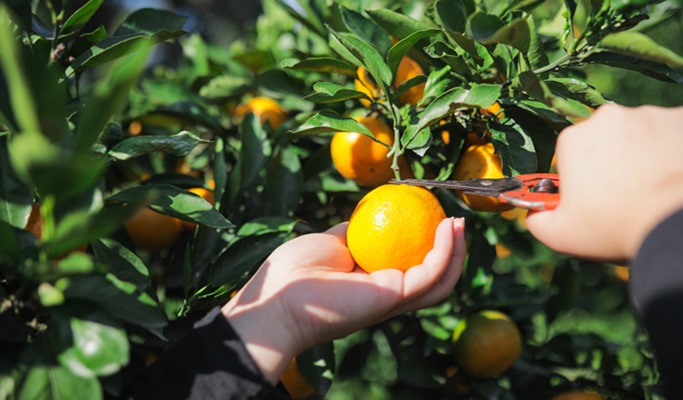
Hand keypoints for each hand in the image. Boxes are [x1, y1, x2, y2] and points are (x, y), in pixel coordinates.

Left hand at [221, 217, 465, 382]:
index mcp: (373, 283)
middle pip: (433, 279)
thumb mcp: (331, 241)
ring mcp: (392, 299)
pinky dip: (445, 251)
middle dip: (452, 252)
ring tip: (461, 223)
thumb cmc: (295, 270)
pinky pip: (430, 274)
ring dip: (457, 253)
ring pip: (440, 282)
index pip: (411, 268)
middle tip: (457, 221)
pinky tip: (449, 227)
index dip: (428, 246)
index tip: (434, 215)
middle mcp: (386, 295)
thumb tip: (367, 214)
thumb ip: (353, 232)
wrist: (278, 295)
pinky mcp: (393, 297)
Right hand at [526, 104, 682, 261]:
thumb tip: (533, 210)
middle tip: (627, 195)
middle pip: (608, 139)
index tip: (598, 199)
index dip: (583, 178)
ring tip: (654, 189)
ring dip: (646, 156)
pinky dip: (673, 152)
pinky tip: (674, 178)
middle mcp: (609, 117)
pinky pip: (673, 134)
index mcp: (573, 139)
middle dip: (615, 161)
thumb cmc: (615, 228)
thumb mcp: (559, 235)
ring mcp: (651, 115)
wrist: (677, 224)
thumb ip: (536, 218)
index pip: (573, 154)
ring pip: (643, 134)